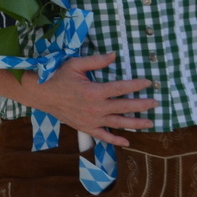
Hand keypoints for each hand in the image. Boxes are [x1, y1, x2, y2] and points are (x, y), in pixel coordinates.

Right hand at [27, 52, 157, 147]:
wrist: (41, 94)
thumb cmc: (57, 76)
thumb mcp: (75, 64)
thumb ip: (96, 60)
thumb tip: (115, 55)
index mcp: (94, 91)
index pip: (121, 88)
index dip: (136, 85)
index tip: (148, 83)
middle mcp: (96, 108)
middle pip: (125, 107)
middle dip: (142, 105)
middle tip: (155, 103)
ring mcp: (91, 120)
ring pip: (119, 123)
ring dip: (136, 123)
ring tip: (150, 122)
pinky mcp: (86, 128)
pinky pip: (103, 136)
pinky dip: (116, 140)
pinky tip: (127, 141)